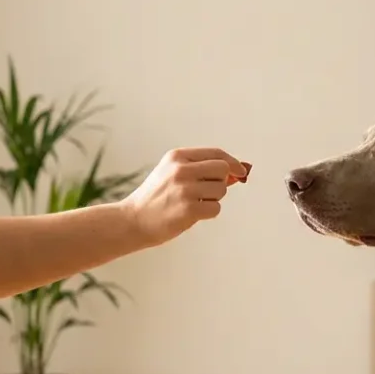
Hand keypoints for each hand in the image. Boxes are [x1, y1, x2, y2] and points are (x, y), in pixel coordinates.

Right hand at [119, 147, 249, 245]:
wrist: (133, 220)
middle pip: (222, 169)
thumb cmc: (156, 198)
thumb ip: (200, 169)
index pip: (216, 153)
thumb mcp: (171, 173)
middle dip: (221, 182)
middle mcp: (181, 170)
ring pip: (221, 190)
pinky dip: (208, 213)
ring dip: (213, 199)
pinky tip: (191, 214)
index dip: (232, 162)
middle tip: (206, 192)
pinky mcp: (188, 210)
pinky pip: (216, 209)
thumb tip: (236, 171)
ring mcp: (185, 190)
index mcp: (177, 156)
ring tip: (193, 204)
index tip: (241, 171)